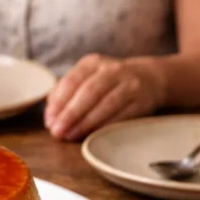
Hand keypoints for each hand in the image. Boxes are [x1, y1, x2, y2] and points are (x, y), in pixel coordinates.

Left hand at [45, 54, 165, 140]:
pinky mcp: (142, 101)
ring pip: (106, 104)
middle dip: (70, 114)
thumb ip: (65, 94)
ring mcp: (130, 84)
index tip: (49, 120)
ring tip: (71, 136)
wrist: (150, 79)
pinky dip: (104, 127)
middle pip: (89, 92)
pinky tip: (91, 135)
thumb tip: (50, 117)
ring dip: (86, 123)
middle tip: (57, 132)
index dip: (59, 103)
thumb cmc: (106, 83)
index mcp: (92, 63)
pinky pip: (121, 116)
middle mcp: (112, 70)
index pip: (72, 81)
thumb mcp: (86, 79)